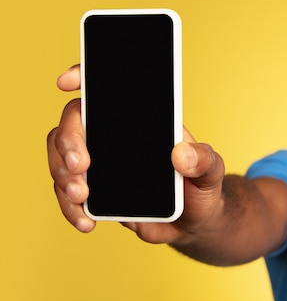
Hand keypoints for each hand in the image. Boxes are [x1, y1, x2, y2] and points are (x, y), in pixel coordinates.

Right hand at [47, 65, 225, 244]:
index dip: (84, 76)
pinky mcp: (95, 192)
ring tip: (81, 196)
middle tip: (80, 166)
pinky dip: (69, 207)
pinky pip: (67, 192)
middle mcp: (116, 136)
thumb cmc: (202, 187)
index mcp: (143, 120)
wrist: (193, 223)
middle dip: (68, 141)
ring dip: (62, 175)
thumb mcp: (210, 171)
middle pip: (74, 122)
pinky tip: (86, 221)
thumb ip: (203, 160)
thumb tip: (180, 154)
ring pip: (61, 156)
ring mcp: (101, 162)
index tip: (67, 81)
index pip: (108, 89)